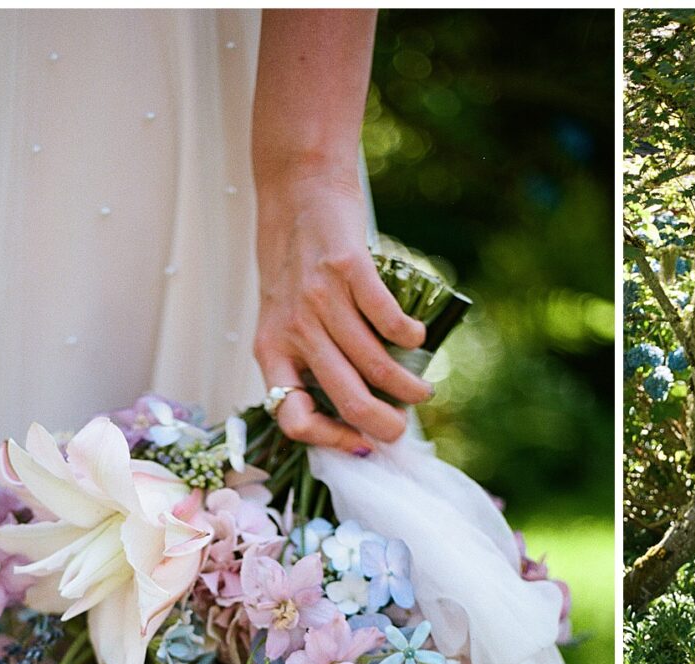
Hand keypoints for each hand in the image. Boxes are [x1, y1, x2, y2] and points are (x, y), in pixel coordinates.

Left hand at [254, 177, 428, 453]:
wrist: (297, 191)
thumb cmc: (296, 264)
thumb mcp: (285, 318)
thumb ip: (309, 360)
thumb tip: (356, 415)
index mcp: (272, 350)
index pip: (294, 419)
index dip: (331, 439)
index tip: (359, 440)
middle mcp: (293, 328)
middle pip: (349, 399)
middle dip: (386, 426)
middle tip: (403, 428)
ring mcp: (320, 298)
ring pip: (376, 365)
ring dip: (410, 387)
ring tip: (422, 389)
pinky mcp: (348, 268)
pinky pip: (389, 321)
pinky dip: (412, 337)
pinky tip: (417, 338)